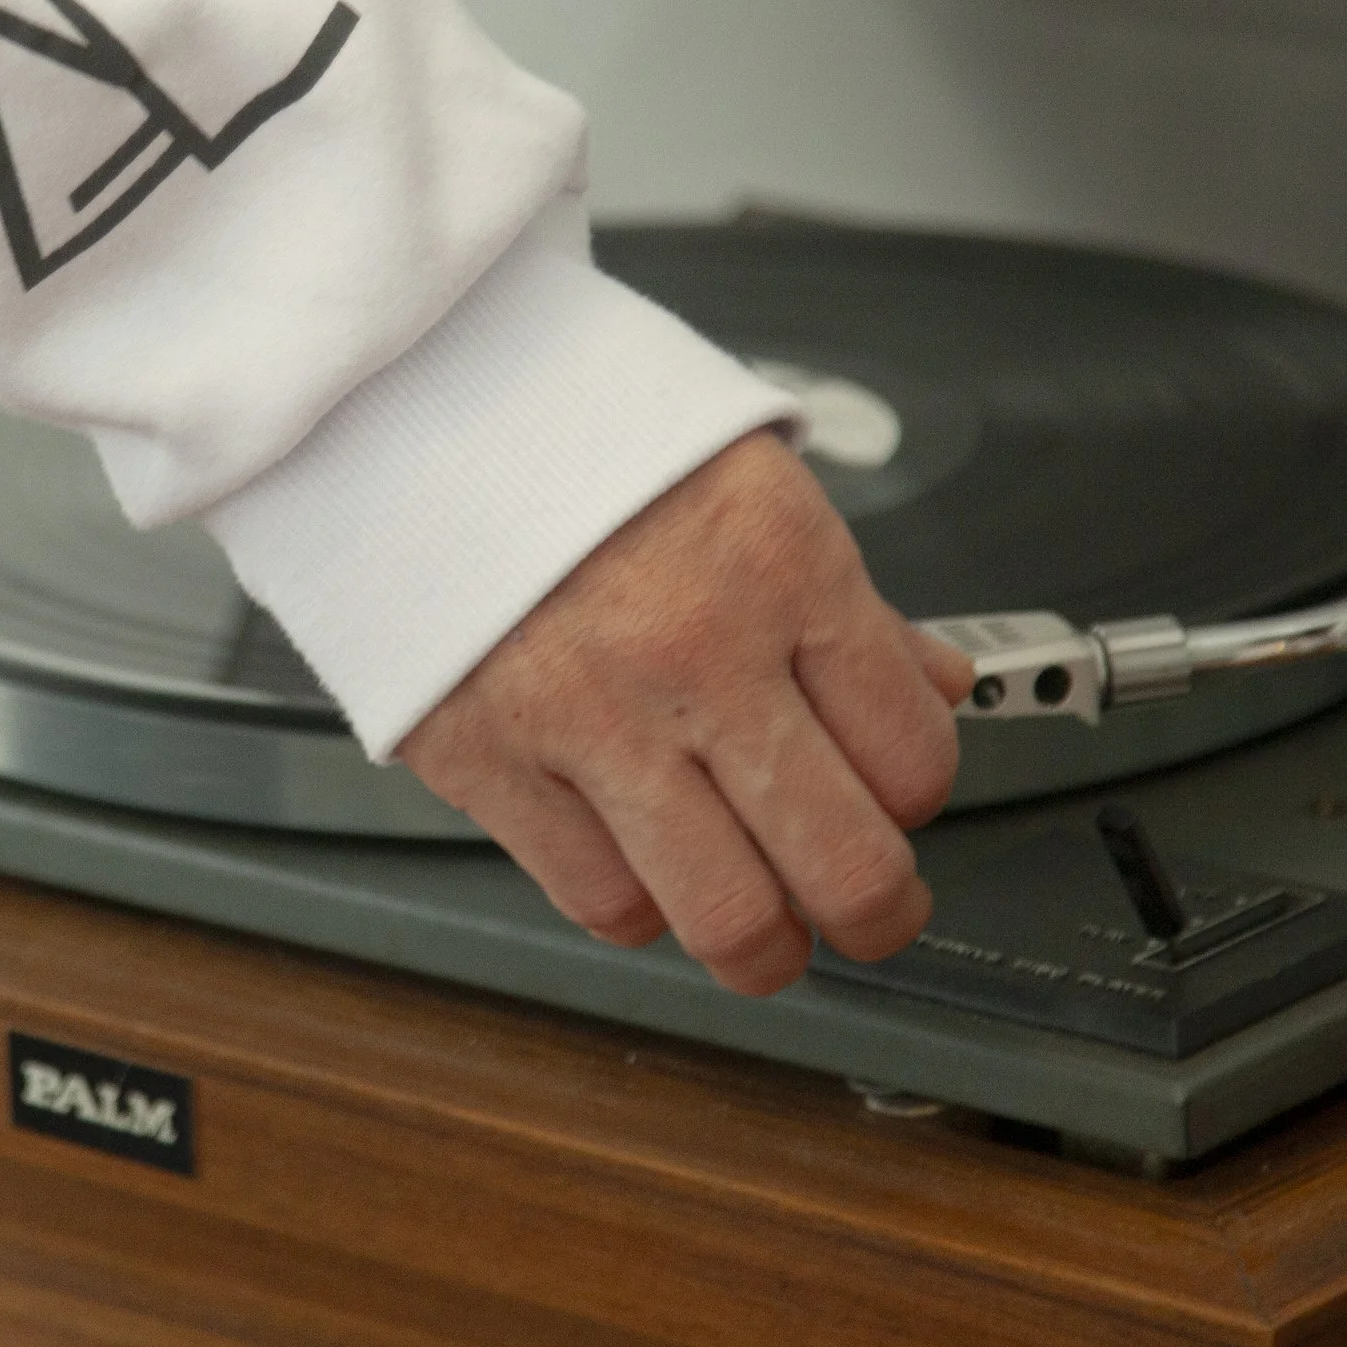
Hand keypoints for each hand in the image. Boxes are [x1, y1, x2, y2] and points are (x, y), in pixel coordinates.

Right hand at [399, 432, 973, 995]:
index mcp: (780, 562)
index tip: (895, 804)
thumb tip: (935, 688)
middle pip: (845, 867)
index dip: (915, 799)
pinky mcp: (486, 757)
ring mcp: (587, 714)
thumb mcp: (748, 479)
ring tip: (757, 919)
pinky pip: (601, 899)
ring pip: (728, 917)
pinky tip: (640, 856)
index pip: (912, 756)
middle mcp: (694, 647)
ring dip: (760, 941)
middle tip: (867, 910)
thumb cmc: (576, 434)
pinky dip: (636, 901)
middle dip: (876, 914)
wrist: (411, 404)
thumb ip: (847, 603)